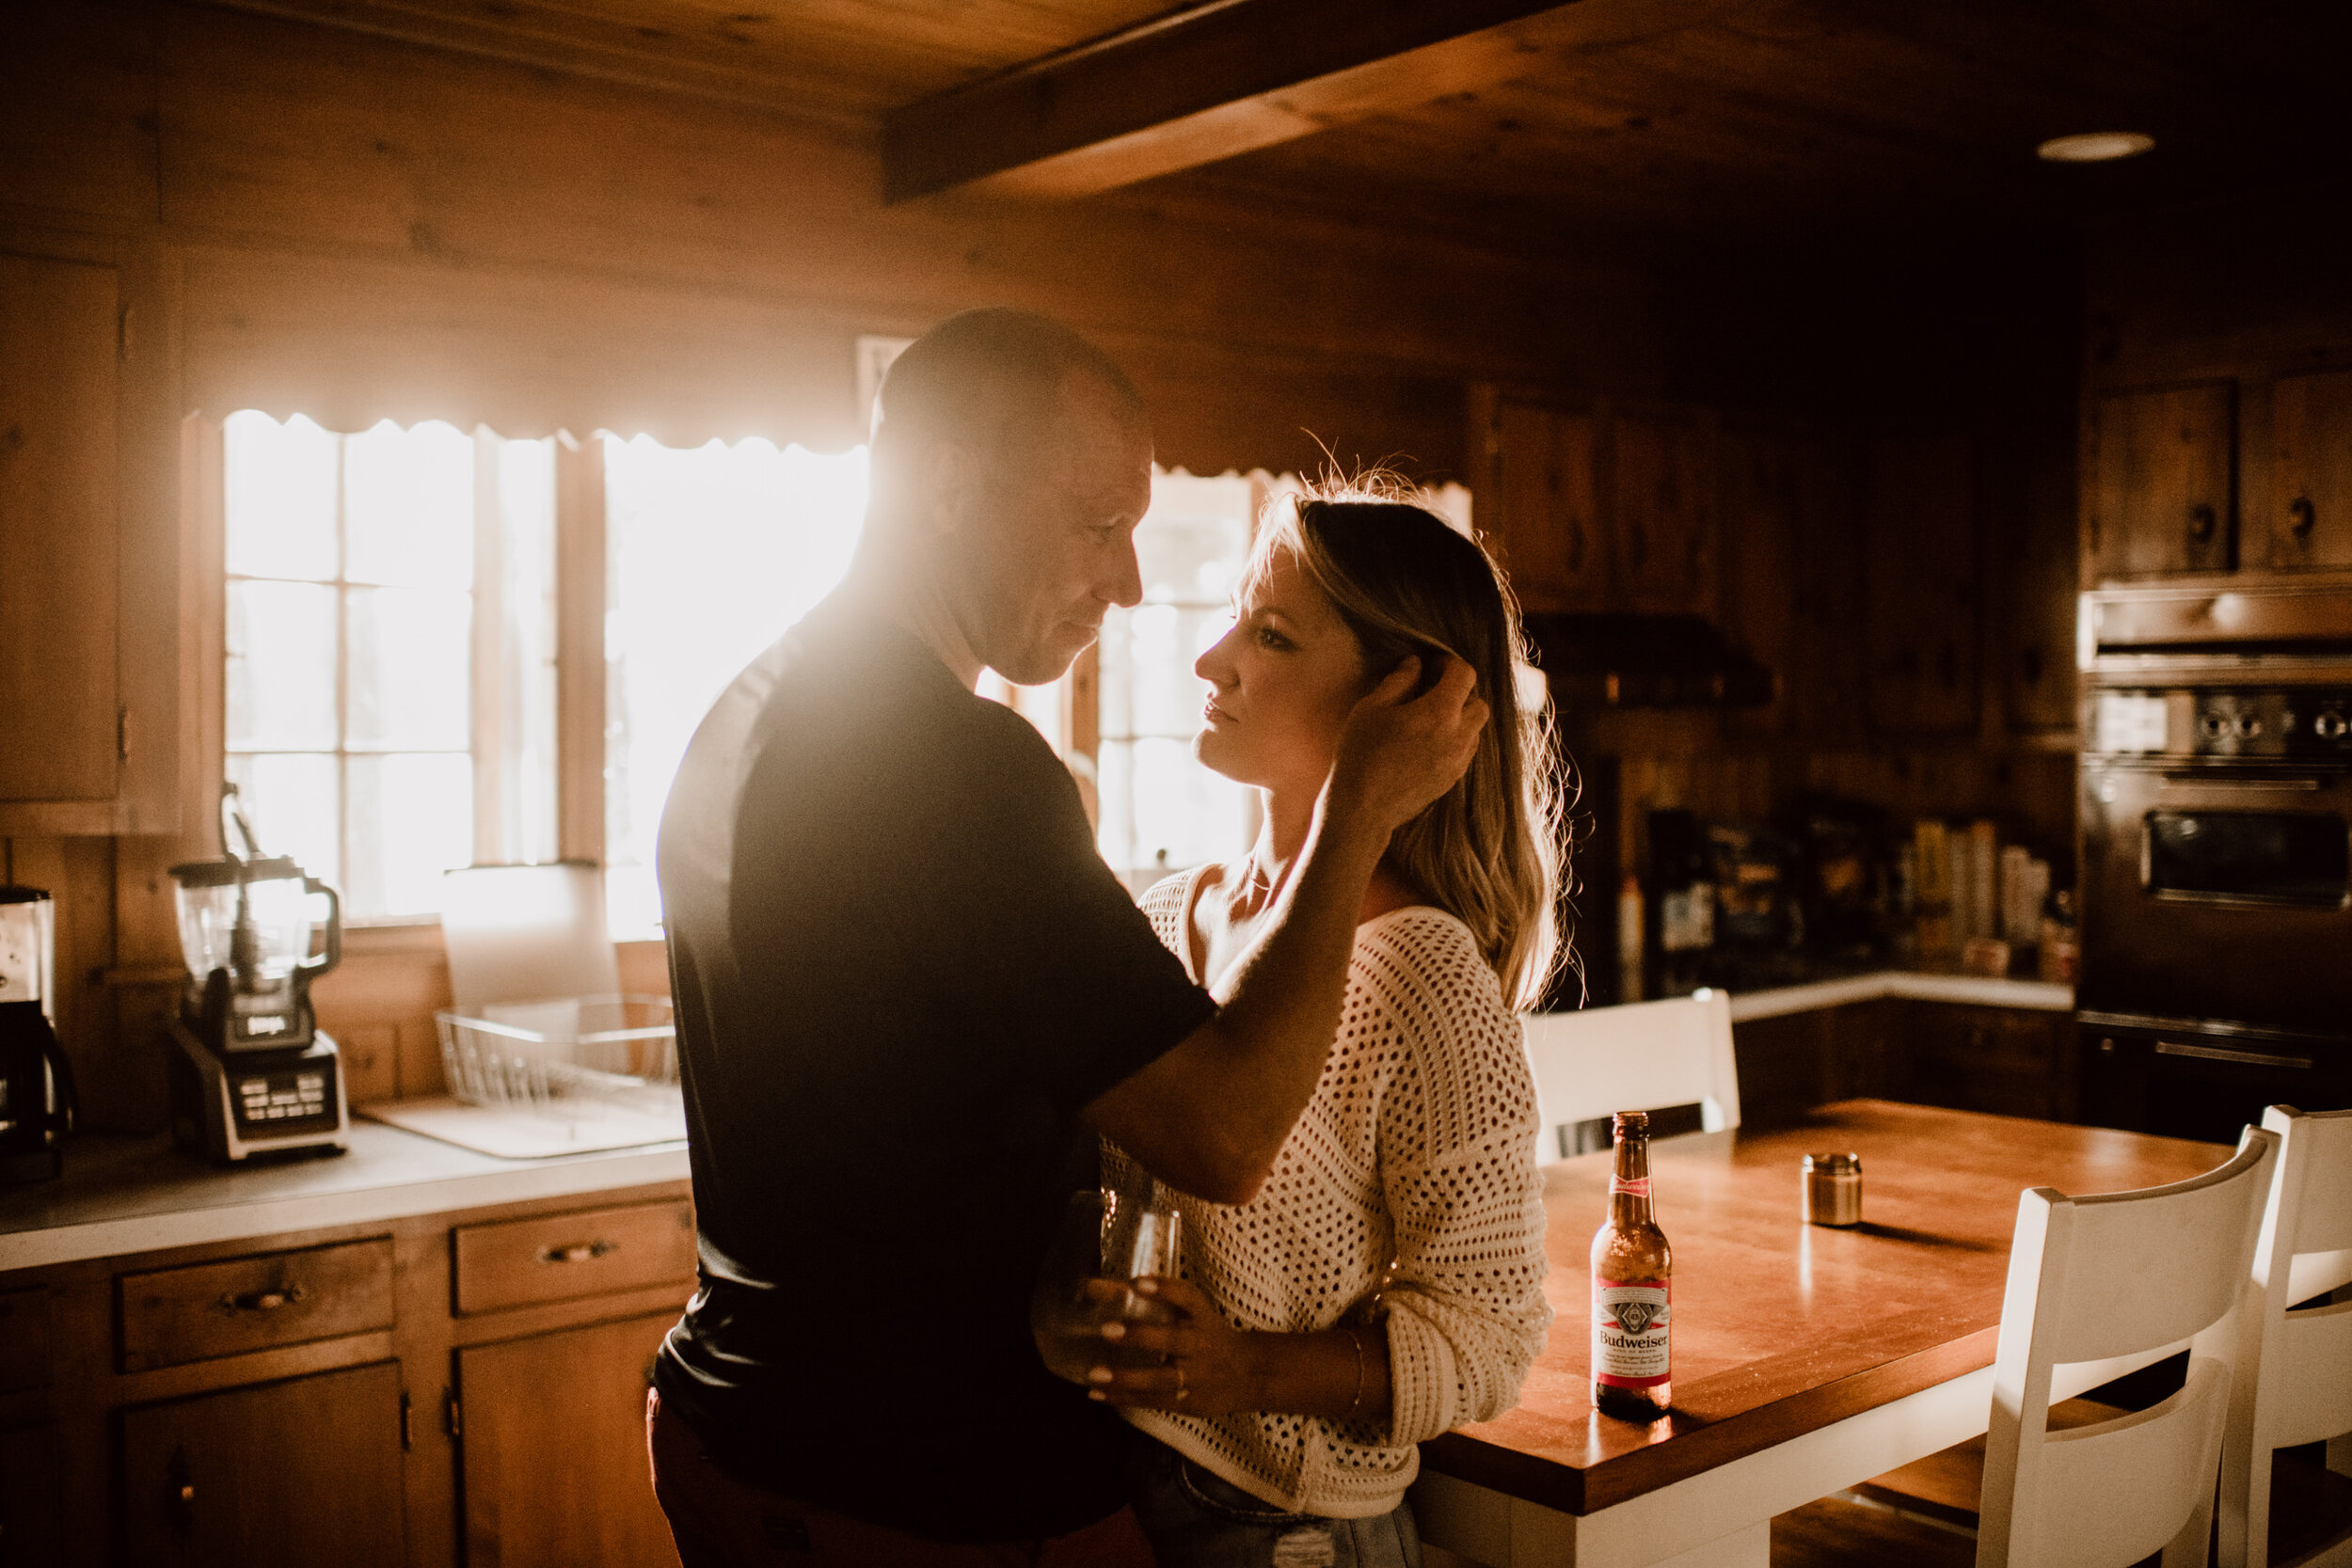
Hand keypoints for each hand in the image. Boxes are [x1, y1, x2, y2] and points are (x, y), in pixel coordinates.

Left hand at [1082, 1275, 1260, 1415]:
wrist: (1249, 1374)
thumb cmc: (1210, 1335)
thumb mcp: (1196, 1313)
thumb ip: (1163, 1300)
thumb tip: (1111, 1288)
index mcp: (1202, 1317)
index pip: (1186, 1298)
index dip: (1163, 1290)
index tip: (1138, 1283)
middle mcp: (1199, 1345)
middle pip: (1171, 1340)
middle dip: (1140, 1336)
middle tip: (1106, 1330)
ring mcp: (1192, 1376)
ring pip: (1159, 1379)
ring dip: (1126, 1377)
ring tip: (1094, 1374)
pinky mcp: (1185, 1400)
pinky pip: (1152, 1400)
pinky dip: (1123, 1397)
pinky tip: (1097, 1394)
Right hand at [1327, 654, 1489, 834]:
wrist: (1362, 811)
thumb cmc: (1361, 755)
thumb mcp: (1372, 708)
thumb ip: (1399, 681)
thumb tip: (1414, 664)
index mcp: (1440, 713)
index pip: (1464, 675)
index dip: (1449, 663)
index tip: (1431, 664)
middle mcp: (1458, 737)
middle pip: (1479, 703)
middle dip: (1460, 692)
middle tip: (1431, 691)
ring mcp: (1458, 762)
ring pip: (1475, 729)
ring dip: (1459, 717)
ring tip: (1428, 718)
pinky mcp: (1452, 780)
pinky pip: (1465, 751)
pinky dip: (1454, 740)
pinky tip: (1426, 742)